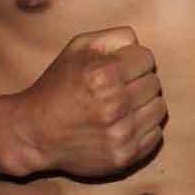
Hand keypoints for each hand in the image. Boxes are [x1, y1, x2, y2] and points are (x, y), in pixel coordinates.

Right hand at [15, 26, 165, 177]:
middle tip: (119, 88)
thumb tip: (139, 43)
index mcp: (103, 74)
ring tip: (123, 107)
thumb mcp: (77, 48)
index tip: (120, 68)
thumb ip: (113, 37)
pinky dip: (143, 129)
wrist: (34, 133)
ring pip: (159, 109)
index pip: (147, 59)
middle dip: (139, 82)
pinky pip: (155, 136)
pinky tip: (124, 125)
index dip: (134, 60)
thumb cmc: (57, 86)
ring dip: (144, 105)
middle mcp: (114, 105)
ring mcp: (120, 134)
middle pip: (155, 83)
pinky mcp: (123, 156)